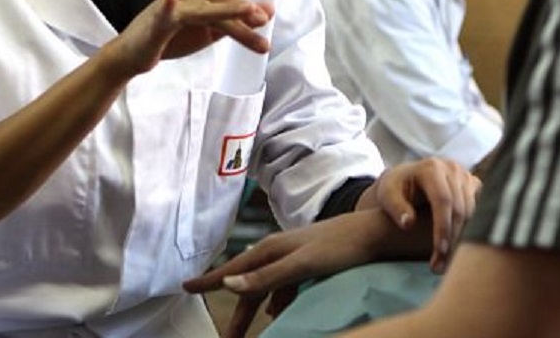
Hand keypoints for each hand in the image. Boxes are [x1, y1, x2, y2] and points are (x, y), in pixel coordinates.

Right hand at [110, 0, 274, 77]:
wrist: (133, 56)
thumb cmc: (171, 39)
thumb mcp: (209, 31)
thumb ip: (238, 22)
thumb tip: (269, 11)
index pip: (230, 2)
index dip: (248, 11)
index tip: (266, 23)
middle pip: (222, 6)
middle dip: (245, 20)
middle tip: (264, 31)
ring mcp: (173, 3)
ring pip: (207, 13)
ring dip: (230, 17)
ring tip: (250, 14)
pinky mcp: (159, 20)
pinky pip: (166, 10)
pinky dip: (169, 3)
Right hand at [184, 209, 417, 337]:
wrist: (375, 233)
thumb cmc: (340, 246)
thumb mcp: (301, 264)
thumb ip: (266, 276)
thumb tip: (230, 284)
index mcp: (272, 249)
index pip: (233, 269)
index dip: (209, 281)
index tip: (185, 288)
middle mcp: (280, 250)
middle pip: (248, 284)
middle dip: (236, 310)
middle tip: (227, 337)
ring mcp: (294, 256)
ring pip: (266, 287)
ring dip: (256, 309)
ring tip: (247, 332)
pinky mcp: (310, 263)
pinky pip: (284, 287)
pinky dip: (277, 302)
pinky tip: (279, 314)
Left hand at [360, 158, 479, 272]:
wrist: (406, 179)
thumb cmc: (395, 189)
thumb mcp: (387, 195)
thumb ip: (396, 208)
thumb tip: (409, 223)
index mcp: (431, 168)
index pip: (443, 200)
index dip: (443, 227)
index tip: (439, 251)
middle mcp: (453, 169)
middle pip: (460, 208)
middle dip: (452, 239)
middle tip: (441, 265)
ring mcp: (465, 176)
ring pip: (472, 212)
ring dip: (462, 239)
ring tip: (446, 261)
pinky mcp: (473, 185)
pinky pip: (478, 211)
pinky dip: (470, 231)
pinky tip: (457, 248)